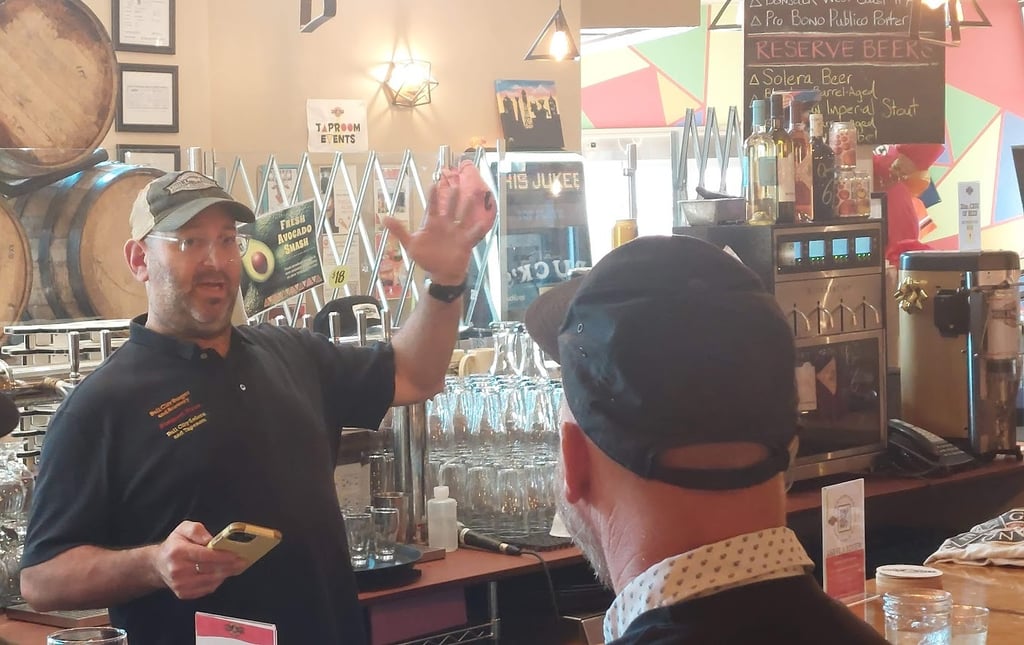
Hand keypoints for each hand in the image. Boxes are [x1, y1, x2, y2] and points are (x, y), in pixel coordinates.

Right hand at [151, 521, 247, 599]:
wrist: (158, 565)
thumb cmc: (174, 545)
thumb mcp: (183, 529)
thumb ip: (197, 530)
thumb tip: (210, 539)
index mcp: (178, 552)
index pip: (205, 556)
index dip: (223, 556)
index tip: (237, 555)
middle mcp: (178, 570)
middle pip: (211, 570)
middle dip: (230, 566)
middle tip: (243, 562)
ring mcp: (180, 585)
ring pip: (211, 581)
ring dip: (226, 574)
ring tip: (237, 567)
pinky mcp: (183, 594)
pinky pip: (207, 589)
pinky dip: (217, 581)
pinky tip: (223, 574)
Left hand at [383, 161, 496, 285]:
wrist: (441, 273)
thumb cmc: (427, 257)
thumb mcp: (411, 245)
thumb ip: (399, 231)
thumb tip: (384, 218)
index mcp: (433, 223)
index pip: (433, 206)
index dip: (433, 196)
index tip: (434, 184)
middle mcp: (446, 224)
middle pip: (450, 207)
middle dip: (453, 196)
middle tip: (455, 183)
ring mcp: (457, 232)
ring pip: (463, 216)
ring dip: (468, 206)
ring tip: (472, 195)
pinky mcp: (466, 241)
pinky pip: (473, 233)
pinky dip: (478, 228)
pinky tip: (483, 222)